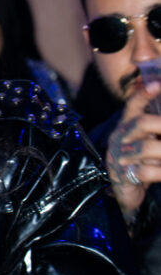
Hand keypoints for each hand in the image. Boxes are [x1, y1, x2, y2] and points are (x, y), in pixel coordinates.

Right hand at [106, 82, 160, 217]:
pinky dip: (159, 172)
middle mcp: (120, 138)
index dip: (144, 93)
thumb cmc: (141, 161)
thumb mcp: (148, 139)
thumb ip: (154, 126)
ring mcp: (119, 157)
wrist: (127, 190)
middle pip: (140, 123)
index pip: (133, 104)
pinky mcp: (122, 176)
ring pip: (143, 148)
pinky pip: (142, 172)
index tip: (157, 83)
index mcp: (127, 125)